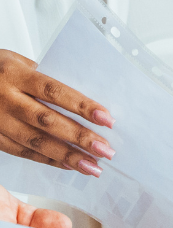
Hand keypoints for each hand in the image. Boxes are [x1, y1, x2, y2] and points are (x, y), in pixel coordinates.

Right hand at [0, 49, 114, 174]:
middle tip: (106, 150)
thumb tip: (86, 99)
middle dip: (79, 138)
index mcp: (14, 74)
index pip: (54, 91)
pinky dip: (49, 160)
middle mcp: (4, 98)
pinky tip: (69, 165)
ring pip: (36, 142)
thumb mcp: (19, 62)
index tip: (107, 119)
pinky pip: (24, 152)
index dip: (82, 106)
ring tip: (93, 166)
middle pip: (47, 121)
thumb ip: (47, 78)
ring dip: (68, 156)